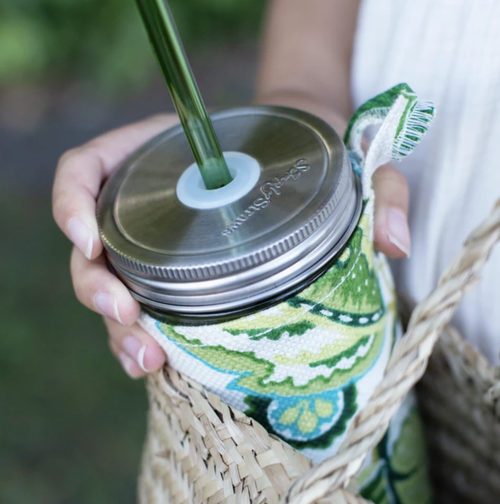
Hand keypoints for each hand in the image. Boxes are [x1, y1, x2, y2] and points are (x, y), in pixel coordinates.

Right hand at [53, 111, 410, 379]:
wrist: (313, 167)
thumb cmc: (320, 156)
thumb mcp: (352, 161)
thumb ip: (379, 189)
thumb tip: (392, 244)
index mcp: (164, 156)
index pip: (89, 169)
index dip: (71, 201)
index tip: (88, 238)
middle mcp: (152, 204)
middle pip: (93, 244)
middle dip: (95, 287)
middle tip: (129, 320)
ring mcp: (162, 245)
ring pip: (114, 285)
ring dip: (116, 327)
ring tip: (147, 360)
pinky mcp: (180, 278)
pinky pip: (147, 307)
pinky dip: (143, 336)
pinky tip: (162, 366)